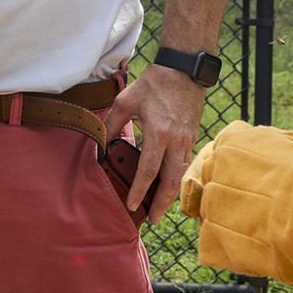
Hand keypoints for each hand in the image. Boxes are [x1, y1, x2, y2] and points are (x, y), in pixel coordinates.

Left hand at [104, 64, 204, 223]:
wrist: (184, 72)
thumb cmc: (153, 85)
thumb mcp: (125, 101)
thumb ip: (111, 125)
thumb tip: (101, 145)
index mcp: (159, 133)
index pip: (148, 170)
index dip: (140, 190)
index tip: (133, 205)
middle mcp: (176, 141)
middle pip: (170, 181)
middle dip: (162, 204)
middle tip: (154, 220)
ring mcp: (187, 141)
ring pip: (180, 176)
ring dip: (170, 195)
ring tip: (160, 210)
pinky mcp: (192, 139)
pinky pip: (184, 165)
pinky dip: (176, 180)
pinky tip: (167, 187)